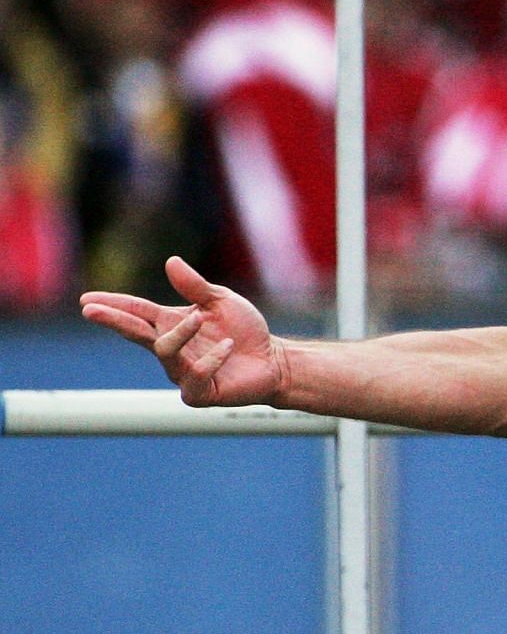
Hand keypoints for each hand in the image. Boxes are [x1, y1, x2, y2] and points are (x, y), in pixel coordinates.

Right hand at [79, 257, 286, 407]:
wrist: (273, 361)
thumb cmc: (243, 330)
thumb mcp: (221, 301)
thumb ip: (196, 286)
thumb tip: (170, 261)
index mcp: (172, 324)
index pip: (137, 312)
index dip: (114, 306)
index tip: (86, 300)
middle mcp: (171, 348)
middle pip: (137, 333)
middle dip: (115, 320)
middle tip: (92, 310)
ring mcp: (181, 372)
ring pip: (166, 350)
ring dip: (181, 332)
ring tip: (202, 319)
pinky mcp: (199, 392)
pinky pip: (195, 375)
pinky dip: (211, 358)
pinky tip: (228, 346)